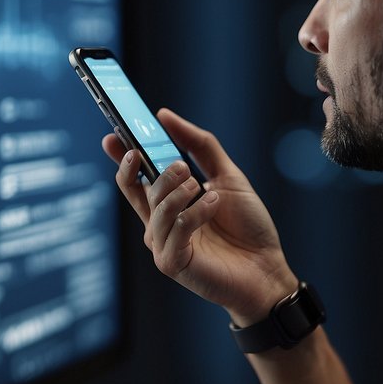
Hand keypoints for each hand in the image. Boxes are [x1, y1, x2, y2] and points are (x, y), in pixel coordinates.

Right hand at [103, 108, 297, 325]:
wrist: (268, 268)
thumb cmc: (247, 226)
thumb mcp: (227, 176)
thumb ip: (199, 145)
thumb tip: (165, 115)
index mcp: (166, 205)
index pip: (133, 178)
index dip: (120, 156)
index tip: (114, 134)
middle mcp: (159, 224)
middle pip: (135, 188)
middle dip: (155, 169)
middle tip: (181, 164)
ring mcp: (162, 245)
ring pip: (156, 207)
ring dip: (181, 191)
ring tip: (203, 187)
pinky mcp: (171, 263)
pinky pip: (173, 230)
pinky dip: (194, 212)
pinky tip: (213, 205)